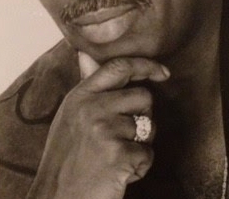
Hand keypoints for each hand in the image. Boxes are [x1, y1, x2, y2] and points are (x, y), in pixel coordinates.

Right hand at [26, 52, 169, 198]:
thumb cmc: (66, 158)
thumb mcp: (69, 115)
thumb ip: (86, 86)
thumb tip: (86, 55)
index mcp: (80, 96)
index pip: (118, 67)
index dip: (145, 65)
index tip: (163, 72)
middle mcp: (92, 108)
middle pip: (143, 97)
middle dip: (143, 116)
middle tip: (123, 137)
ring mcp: (104, 131)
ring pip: (148, 127)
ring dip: (139, 145)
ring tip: (114, 157)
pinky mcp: (118, 156)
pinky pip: (147, 154)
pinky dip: (139, 166)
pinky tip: (117, 172)